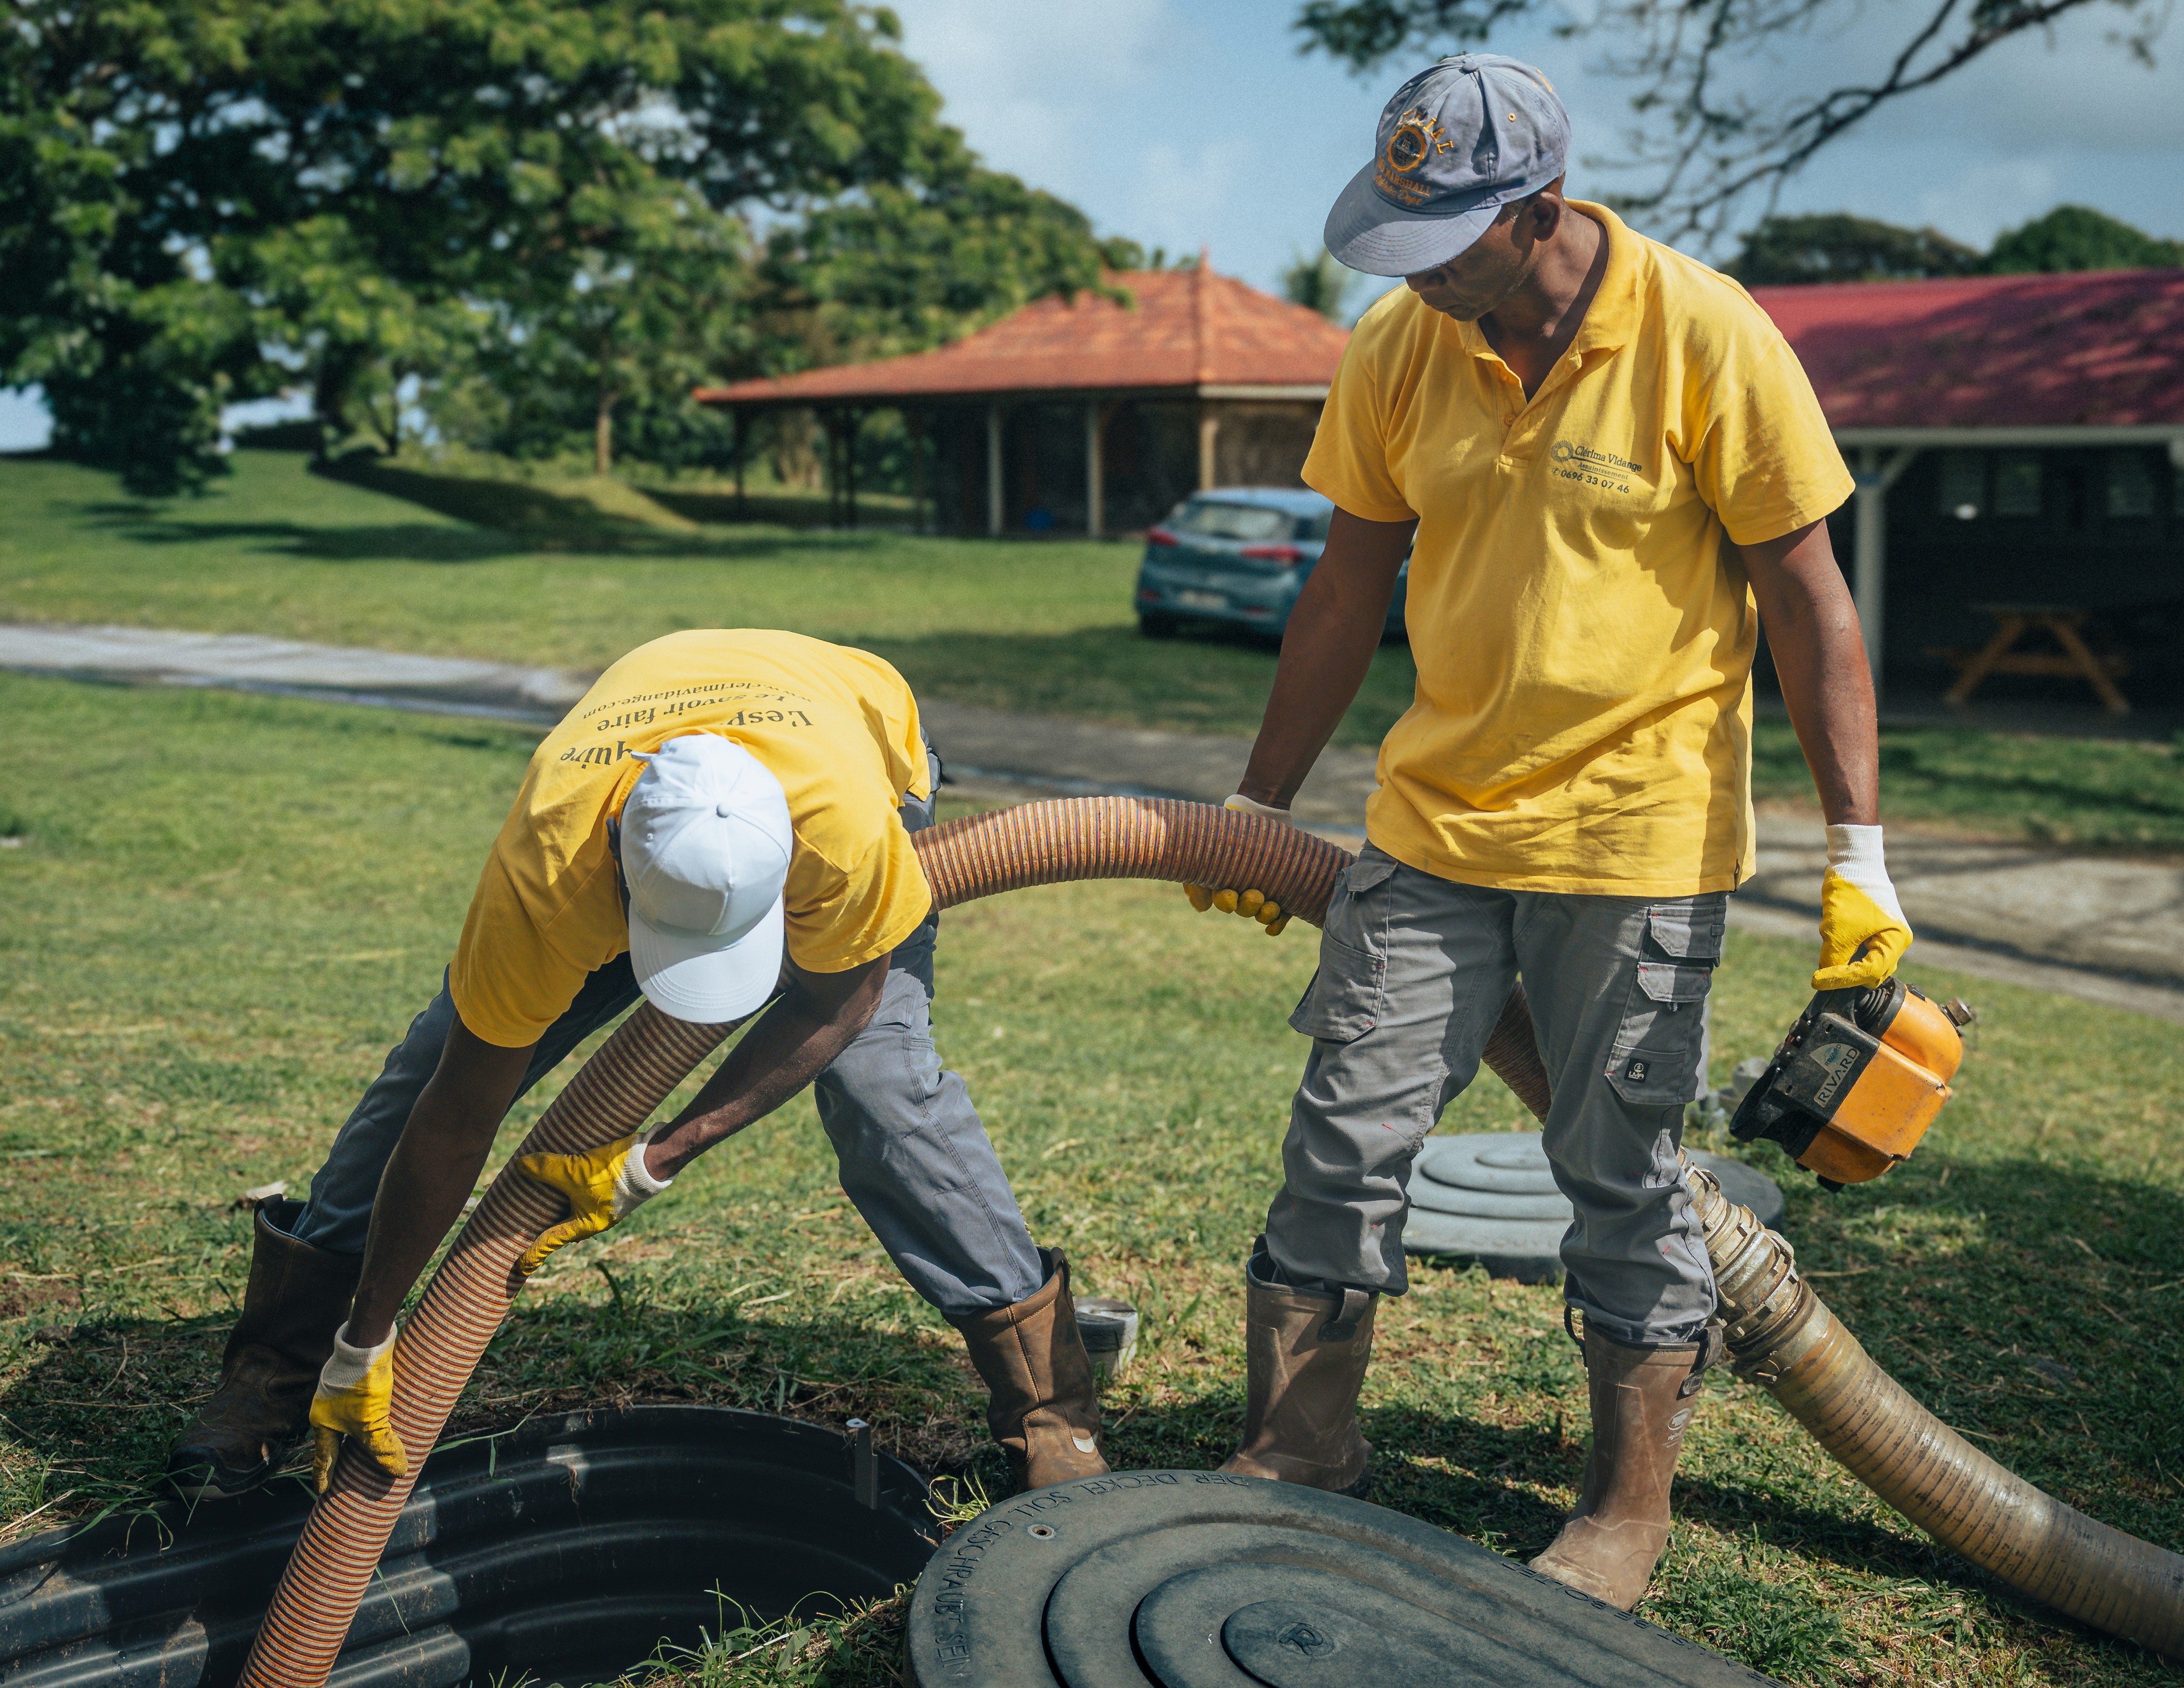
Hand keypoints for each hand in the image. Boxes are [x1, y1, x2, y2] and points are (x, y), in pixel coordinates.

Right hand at [309, 1322, 405, 1491]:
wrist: (366, 1343)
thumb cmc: (361, 1385)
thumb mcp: (370, 1423)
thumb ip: (381, 1448)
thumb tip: (398, 1471)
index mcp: (322, 1422)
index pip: (324, 1456)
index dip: (325, 1475)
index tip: (322, 1491)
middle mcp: (328, 1408)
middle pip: (337, 1439)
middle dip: (344, 1456)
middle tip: (349, 1473)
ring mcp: (341, 1392)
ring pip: (351, 1421)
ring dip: (361, 1435)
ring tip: (372, 1448)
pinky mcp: (357, 1380)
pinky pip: (364, 1405)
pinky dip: (373, 1416)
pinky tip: (387, 1418)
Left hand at [512, 1127, 672, 1275]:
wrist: (652, 1160)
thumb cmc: (613, 1173)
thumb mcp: (575, 1170)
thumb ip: (547, 1168)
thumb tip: (521, 1166)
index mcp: (586, 1224)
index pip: (552, 1241)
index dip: (534, 1253)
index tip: (520, 1267)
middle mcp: (597, 1221)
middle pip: (566, 1231)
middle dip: (548, 1233)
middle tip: (529, 1234)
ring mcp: (608, 1208)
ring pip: (578, 1214)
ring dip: (563, 1212)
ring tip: (547, 1206)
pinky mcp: (615, 1192)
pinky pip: (589, 1200)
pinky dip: (575, 1196)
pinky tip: (571, 1183)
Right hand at [1182, 794, 1294, 935]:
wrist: (1254, 808)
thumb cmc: (1224, 831)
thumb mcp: (1204, 850)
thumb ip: (1196, 878)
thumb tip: (1204, 908)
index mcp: (1224, 884)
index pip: (1225, 901)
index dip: (1226, 902)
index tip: (1229, 895)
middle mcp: (1244, 890)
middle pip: (1245, 909)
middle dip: (1248, 906)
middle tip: (1255, 894)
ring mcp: (1265, 888)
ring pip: (1263, 911)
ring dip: (1265, 913)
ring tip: (1269, 903)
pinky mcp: (1283, 885)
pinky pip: (1283, 912)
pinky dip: (1279, 921)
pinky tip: (1276, 921)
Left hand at [1814, 824, 1911, 989]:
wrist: (1852, 863)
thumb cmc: (1850, 894)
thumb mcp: (1837, 930)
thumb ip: (1833, 958)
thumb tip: (1825, 980)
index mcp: (1896, 941)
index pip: (1870, 972)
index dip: (1842, 979)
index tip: (1817, 981)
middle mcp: (1896, 942)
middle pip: (1871, 973)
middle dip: (1845, 971)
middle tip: (1822, 971)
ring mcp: (1886, 937)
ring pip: (1863, 963)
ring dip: (1843, 959)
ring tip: (1829, 939)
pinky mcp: (1874, 932)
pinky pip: (1858, 950)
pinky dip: (1843, 947)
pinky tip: (1832, 931)